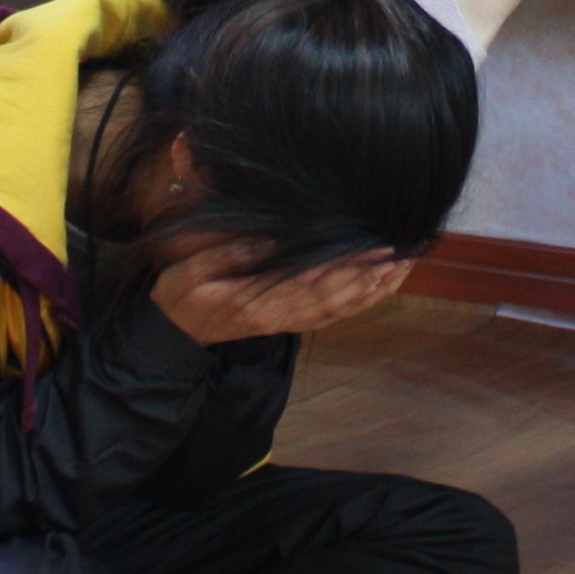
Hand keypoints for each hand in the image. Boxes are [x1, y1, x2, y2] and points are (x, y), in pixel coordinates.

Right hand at [152, 241, 416, 346]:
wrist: (171, 334)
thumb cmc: (179, 295)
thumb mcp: (193, 269)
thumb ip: (231, 253)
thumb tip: (273, 240)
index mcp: (258, 303)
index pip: (314, 284)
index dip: (348, 269)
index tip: (376, 251)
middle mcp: (278, 316)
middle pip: (335, 300)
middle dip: (371, 279)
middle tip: (403, 258)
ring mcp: (283, 322)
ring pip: (337, 310)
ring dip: (370, 293)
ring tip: (400, 271)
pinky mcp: (284, 322)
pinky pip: (327, 316)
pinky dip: (355, 304)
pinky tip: (373, 291)